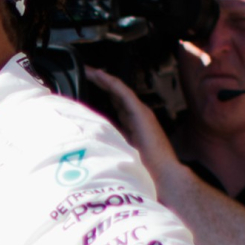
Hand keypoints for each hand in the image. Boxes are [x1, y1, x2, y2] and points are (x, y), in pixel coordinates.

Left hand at [85, 68, 180, 190]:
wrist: (161, 175)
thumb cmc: (142, 169)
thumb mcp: (118, 150)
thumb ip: (106, 141)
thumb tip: (86, 139)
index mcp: (130, 123)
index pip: (113, 101)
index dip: (100, 91)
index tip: (84, 84)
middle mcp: (135, 115)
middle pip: (114, 93)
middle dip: (99, 81)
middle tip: (83, 71)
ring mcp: (140, 113)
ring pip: (118, 90)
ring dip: (103, 78)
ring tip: (88, 70)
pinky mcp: (142, 114)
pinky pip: (125, 94)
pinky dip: (112, 84)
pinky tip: (101, 76)